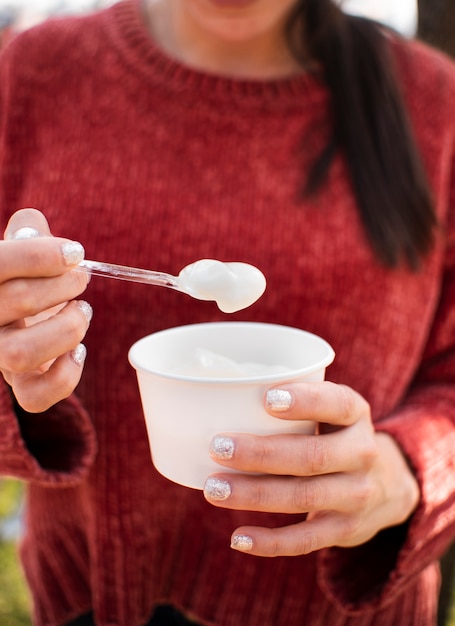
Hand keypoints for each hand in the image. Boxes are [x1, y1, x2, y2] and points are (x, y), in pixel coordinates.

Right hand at [0, 208, 91, 411]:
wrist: (23, 320)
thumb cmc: (24, 279)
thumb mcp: (21, 251)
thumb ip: (27, 233)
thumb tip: (33, 224)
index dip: (38, 255)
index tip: (75, 252)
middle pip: (17, 300)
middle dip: (63, 285)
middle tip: (81, 279)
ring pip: (20, 353)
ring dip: (66, 328)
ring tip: (83, 312)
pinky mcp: (21, 386)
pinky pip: (35, 398)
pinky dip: (66, 376)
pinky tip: (79, 351)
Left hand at [203, 381, 419, 556]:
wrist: (389, 485)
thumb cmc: (337, 436)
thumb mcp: (333, 411)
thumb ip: (298, 403)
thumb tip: (225, 399)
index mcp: (356, 415)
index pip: (337, 404)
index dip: (305, 401)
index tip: (267, 399)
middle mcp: (362, 454)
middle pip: (311, 456)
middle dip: (261, 453)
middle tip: (218, 447)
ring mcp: (356, 495)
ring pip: (304, 497)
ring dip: (255, 494)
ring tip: (214, 488)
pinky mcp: (345, 530)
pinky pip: (306, 540)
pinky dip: (271, 542)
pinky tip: (237, 537)